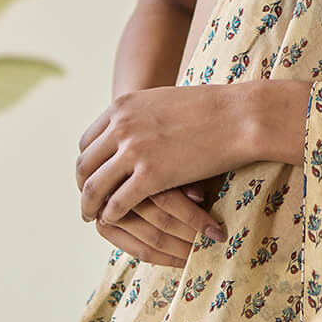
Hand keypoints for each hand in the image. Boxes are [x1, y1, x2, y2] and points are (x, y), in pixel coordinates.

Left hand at [76, 80, 313, 262]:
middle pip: (85, 165)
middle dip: (83, 187)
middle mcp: (121, 127)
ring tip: (92, 216)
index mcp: (123, 106)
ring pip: (94, 187)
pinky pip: (117, 203)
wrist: (239, 116)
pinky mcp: (150, 176)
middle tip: (88, 202)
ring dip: (89, 205)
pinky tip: (113, 220)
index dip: (88, 164)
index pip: (88, 142)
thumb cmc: (211, 109)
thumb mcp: (164, 102)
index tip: (92, 178)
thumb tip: (136, 129)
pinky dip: (110, 214)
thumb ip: (143, 115)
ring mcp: (134, 151)